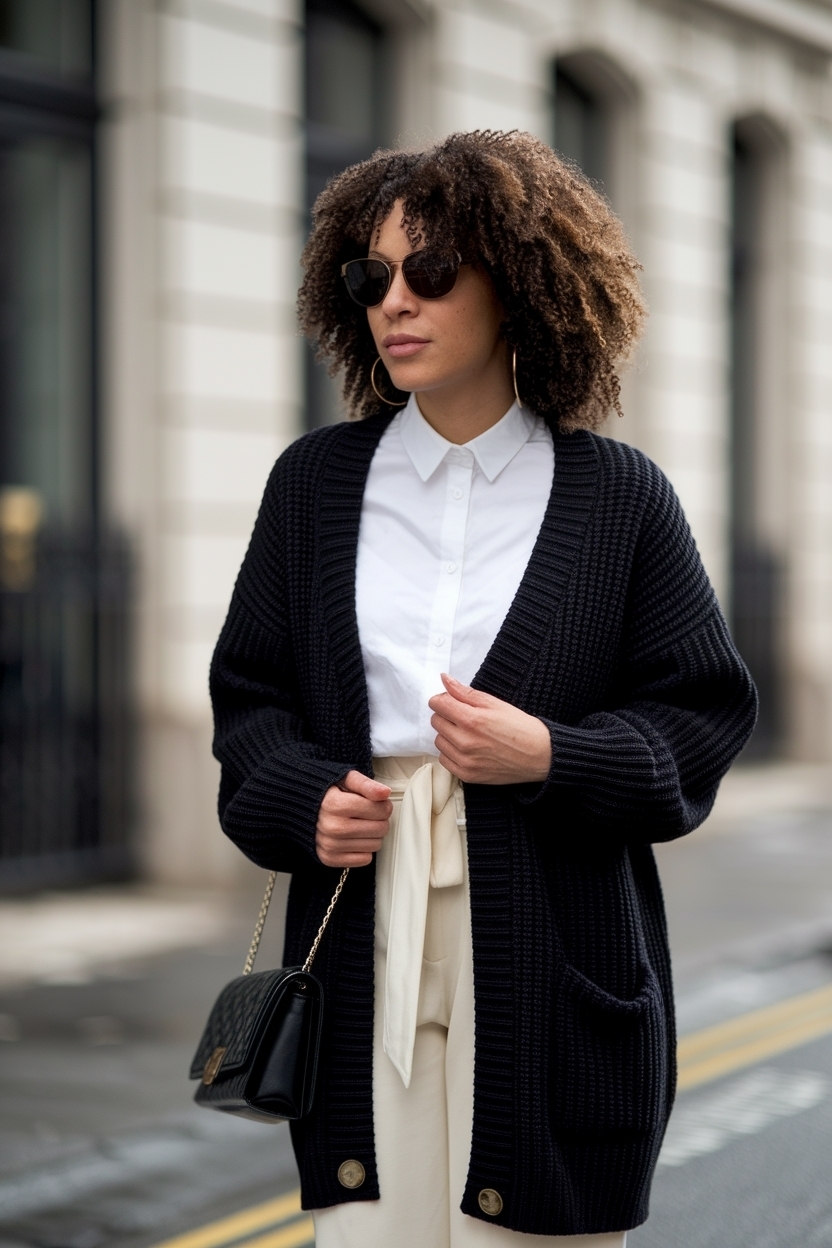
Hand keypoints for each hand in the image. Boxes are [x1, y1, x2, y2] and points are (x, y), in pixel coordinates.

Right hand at [316, 770, 392, 866]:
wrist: (300, 809)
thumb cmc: (326, 793)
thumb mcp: (345, 779)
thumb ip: (366, 784)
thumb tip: (384, 793)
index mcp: (335, 804)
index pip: (380, 810)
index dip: (384, 805)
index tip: (377, 803)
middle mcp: (332, 827)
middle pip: (380, 828)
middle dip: (380, 820)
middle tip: (369, 814)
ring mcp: (330, 845)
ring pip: (375, 845)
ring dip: (373, 835)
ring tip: (360, 824)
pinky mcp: (330, 858)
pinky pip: (364, 859)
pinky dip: (363, 849)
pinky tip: (354, 838)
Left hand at [428, 673, 551, 784]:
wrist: (540, 756)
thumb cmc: (520, 727)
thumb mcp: (495, 703)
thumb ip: (465, 692)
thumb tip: (444, 679)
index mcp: (472, 719)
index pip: (437, 704)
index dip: (442, 699)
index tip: (451, 701)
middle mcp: (465, 741)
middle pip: (436, 721)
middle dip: (446, 715)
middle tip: (465, 717)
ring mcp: (465, 760)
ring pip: (438, 741)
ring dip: (448, 734)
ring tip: (468, 733)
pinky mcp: (467, 775)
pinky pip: (444, 760)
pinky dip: (451, 752)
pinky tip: (467, 748)